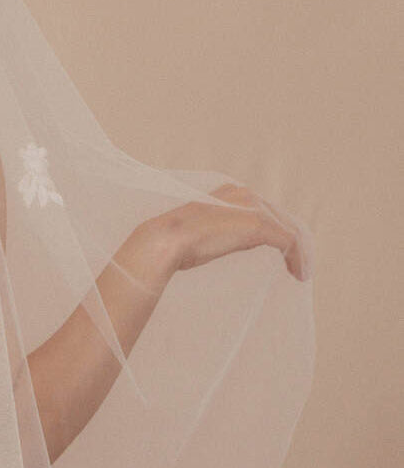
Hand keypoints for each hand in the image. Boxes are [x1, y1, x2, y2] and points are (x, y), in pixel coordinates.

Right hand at [157, 182, 312, 282]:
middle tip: (299, 266)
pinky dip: (298, 258)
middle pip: (283, 219)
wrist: (165, 241)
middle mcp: (245, 194)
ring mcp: (253, 208)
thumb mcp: (205, 231)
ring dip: (300, 253)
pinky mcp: (259, 224)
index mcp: (231, 193)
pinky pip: (289, 241)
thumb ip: (225, 230)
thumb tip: (239, 242)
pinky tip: (300, 274)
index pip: (266, 211)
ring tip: (301, 273)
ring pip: (290, 230)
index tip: (284, 254)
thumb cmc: (176, 243)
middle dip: (295, 243)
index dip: (279, 233)